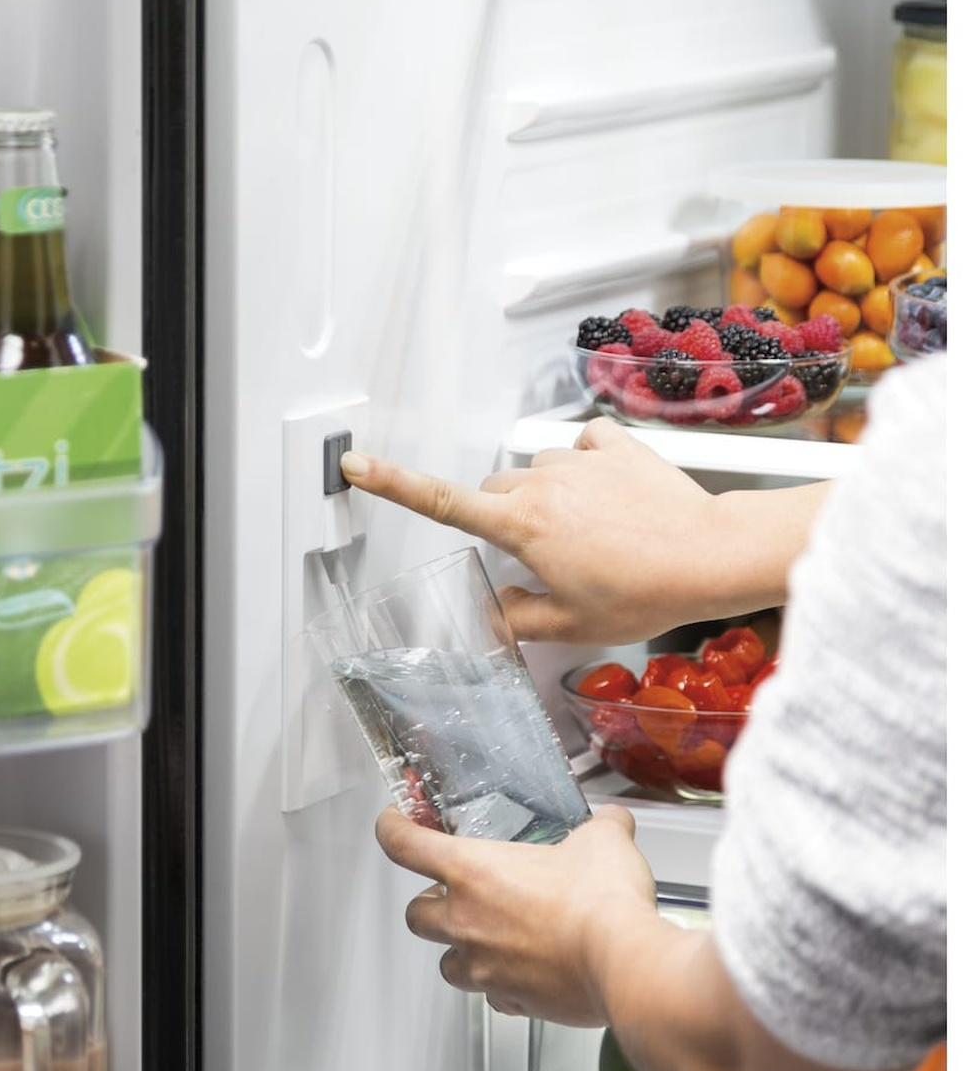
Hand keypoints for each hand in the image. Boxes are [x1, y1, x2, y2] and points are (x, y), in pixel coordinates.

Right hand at [341, 420, 825, 645]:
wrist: (712, 553)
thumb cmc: (647, 590)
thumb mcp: (574, 624)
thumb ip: (521, 617)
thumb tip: (498, 612)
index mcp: (523, 526)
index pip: (442, 502)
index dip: (394, 484)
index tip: (358, 463)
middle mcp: (543, 484)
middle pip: (495, 491)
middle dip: (504, 519)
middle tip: (542, 556)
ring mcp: (579, 460)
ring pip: (537, 471)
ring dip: (546, 496)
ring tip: (588, 532)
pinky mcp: (615, 446)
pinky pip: (582, 446)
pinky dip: (585, 466)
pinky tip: (608, 493)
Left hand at [375, 803, 657, 1025]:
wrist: (626, 965)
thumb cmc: (601, 902)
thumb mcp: (603, 840)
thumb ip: (601, 825)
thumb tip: (612, 821)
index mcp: (473, 871)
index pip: (404, 844)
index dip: (392, 828)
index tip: (394, 822)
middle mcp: (467, 921)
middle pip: (415, 913)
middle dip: (429, 903)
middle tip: (455, 892)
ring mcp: (485, 967)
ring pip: (446, 962)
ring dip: (460, 948)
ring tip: (489, 936)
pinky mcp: (511, 1001)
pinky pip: (490, 995)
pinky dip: (500, 984)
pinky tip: (524, 971)